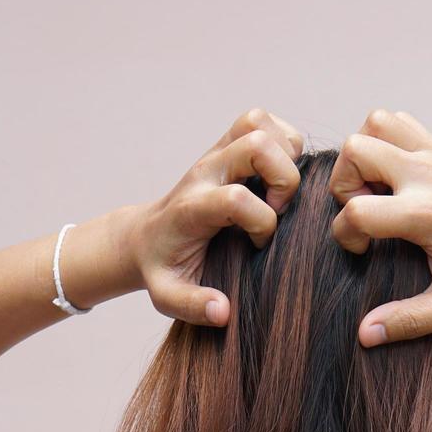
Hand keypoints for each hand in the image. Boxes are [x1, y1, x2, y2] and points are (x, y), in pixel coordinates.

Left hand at [127, 108, 303, 326]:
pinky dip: (283, 142)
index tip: (257, 246)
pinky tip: (276, 178)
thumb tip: (223, 311)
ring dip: (285, 155)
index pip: (236, 198)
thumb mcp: (167, 296)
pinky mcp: (228, 144)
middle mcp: (205, 171)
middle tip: (278, 210)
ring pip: (261, 123)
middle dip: (284, 179)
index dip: (262, 223)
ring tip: (278, 190)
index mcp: (193, 207)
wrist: (145, 236)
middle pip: (256, 145)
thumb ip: (193, 305)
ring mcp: (216, 152)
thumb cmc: (164, 267)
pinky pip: (263, 120)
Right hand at [329, 109, 431, 345]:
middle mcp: (429, 175)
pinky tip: (394, 178)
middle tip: (365, 214)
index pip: (357, 210)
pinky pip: (397, 122)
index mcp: (428, 214)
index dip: (345, 234)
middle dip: (343, 184)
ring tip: (375, 191)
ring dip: (361, 156)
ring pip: (373, 124)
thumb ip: (409, 321)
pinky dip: (382, 141)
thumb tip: (364, 335)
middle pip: (355, 151)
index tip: (365, 251)